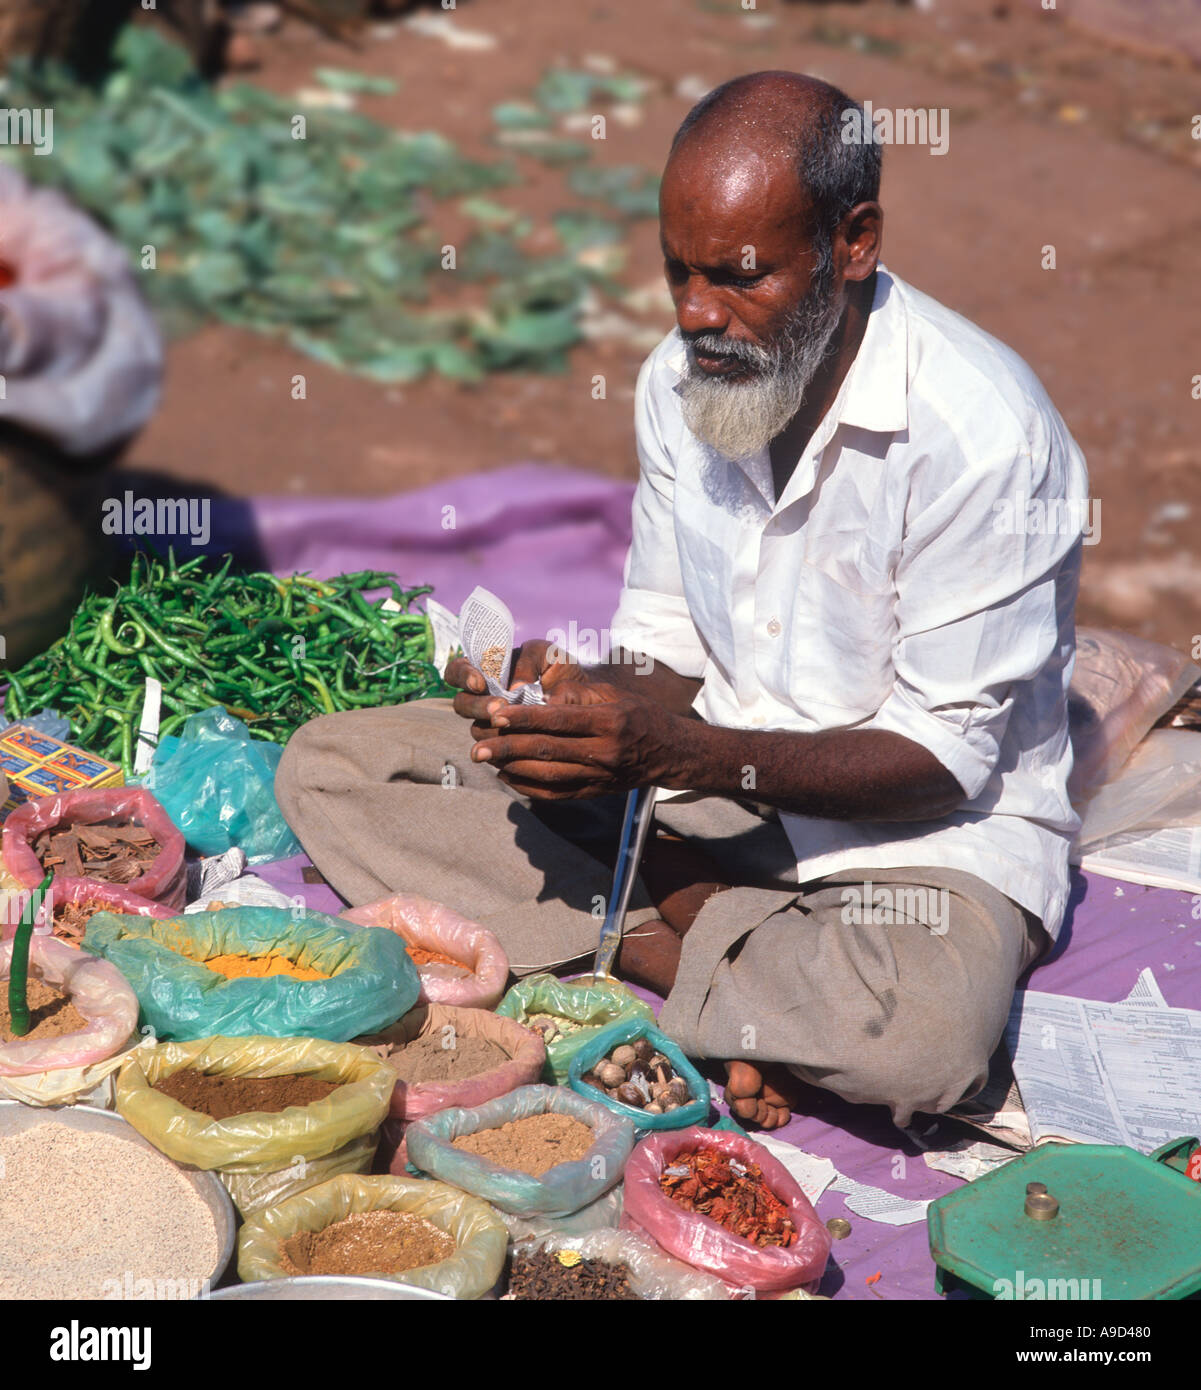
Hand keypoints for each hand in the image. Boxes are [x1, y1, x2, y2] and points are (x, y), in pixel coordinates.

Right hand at [445, 638, 617, 737]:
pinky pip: (494, 749)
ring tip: (507, 725)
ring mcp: (492, 723)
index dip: (462, 675)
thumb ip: (528, 662)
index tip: (479, 682)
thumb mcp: (547, 655)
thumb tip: (516, 688)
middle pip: (462, 704)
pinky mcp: (504, 744)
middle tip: (498, 708)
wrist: (584, 697)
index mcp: (485, 671)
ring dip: (488, 727)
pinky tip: (516, 744)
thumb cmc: (561, 670)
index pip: (457, 672)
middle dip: (477, 706)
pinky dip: (502, 746)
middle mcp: (483, 698)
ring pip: (476, 729)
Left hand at [468, 689, 684, 798]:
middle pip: (548, 750)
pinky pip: (555, 794)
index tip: (496, 715)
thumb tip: (538, 696)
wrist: (669, 752)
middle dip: (508, 747)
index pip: (559, 720)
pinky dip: (527, 787)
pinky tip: (507, 776)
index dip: (525, 718)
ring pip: (548, 776)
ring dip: (512, 768)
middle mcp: (604, 752)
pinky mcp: (594, 792)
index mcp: (609, 722)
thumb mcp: (614, 693)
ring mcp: (599, 776)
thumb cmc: (637, 714)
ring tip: (486, 758)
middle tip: (477, 746)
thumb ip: (577, 693)